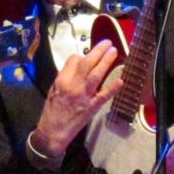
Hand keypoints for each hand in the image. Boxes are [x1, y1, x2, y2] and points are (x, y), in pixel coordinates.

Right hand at [32, 40, 123, 157]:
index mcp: (62, 80)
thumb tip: (78, 65)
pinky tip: (120, 80)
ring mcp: (84, 95)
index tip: (87, 56)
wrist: (53, 130)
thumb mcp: (54, 89)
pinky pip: (104, 95)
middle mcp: (74, 85)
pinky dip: (112, 88)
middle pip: (87, 63)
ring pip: (96, 75)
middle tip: (108, 43)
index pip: (74, 60)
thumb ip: (65, 76)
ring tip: (113, 51)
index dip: (82, 56)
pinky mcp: (92, 106)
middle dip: (98, 51)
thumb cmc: (52, 109)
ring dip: (106, 62)